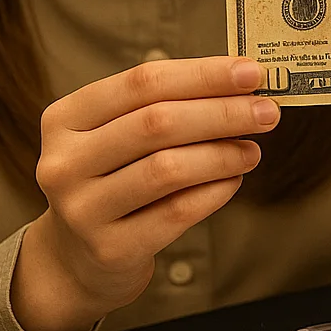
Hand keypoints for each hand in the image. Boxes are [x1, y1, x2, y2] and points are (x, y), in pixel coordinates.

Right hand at [11, 56, 278, 330]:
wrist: (78, 259)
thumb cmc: (113, 179)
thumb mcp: (118, 135)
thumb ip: (167, 105)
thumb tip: (241, 82)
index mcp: (65, 118)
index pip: (142, 82)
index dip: (203, 74)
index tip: (252, 72)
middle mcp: (64, 162)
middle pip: (156, 123)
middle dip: (223, 112)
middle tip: (267, 112)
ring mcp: (81, 209)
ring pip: (167, 168)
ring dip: (222, 154)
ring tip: (252, 150)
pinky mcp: (109, 249)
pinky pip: (175, 213)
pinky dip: (214, 192)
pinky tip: (233, 181)